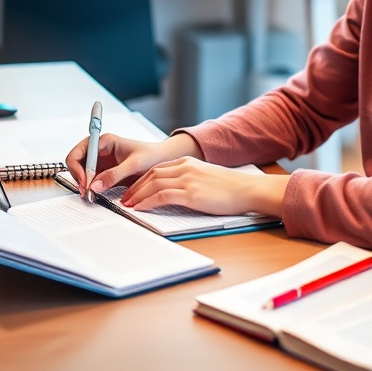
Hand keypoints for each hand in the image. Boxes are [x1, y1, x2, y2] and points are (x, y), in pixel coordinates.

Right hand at [64, 131, 202, 197]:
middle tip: (86, 192)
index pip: (80, 151)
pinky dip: (90, 188)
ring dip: (84, 184)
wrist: (161, 161)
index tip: (85, 182)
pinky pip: (91, 181)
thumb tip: (94, 185)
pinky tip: (95, 195)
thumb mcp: (134, 165)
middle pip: (77, 163)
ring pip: (82, 173)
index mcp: (104, 141)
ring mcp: (100, 162)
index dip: (78, 167)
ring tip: (91, 196)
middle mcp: (99, 150)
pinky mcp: (104, 173)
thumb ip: (114, 174)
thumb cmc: (151, 156)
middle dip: (79, 177)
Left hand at [121, 157, 288, 217]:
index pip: (157, 169)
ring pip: (153, 184)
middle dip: (134, 187)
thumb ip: (189, 180)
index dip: (141, 180)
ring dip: (137, 195)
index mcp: (187, 162)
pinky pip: (162, 195)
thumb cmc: (230, 188)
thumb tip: (175, 192)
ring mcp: (187, 179)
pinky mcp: (191, 193)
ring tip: (127, 205)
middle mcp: (184, 167)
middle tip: (124, 198)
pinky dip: (147, 201)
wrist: (247, 189)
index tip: (132, 190)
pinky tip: (139, 208)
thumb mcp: (205, 177)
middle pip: (151, 174)